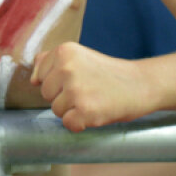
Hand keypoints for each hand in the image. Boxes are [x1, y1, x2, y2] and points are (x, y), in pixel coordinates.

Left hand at [31, 42, 150, 131]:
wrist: (142, 84)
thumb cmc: (107, 73)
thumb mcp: (79, 56)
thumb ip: (51, 61)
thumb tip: (32, 78)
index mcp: (64, 51)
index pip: (40, 76)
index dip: (58, 83)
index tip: (78, 80)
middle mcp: (67, 67)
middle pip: (46, 94)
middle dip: (64, 97)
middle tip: (88, 92)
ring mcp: (76, 89)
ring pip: (56, 110)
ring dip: (73, 111)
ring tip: (93, 101)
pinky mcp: (85, 110)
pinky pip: (68, 124)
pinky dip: (80, 124)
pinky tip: (95, 114)